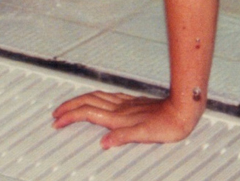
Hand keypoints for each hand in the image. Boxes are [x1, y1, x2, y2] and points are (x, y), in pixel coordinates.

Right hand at [52, 91, 198, 148]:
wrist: (183, 109)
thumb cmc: (167, 124)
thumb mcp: (144, 135)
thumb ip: (122, 137)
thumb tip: (104, 142)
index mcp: (118, 117)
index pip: (87, 113)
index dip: (70, 116)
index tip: (58, 122)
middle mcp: (120, 108)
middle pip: (87, 102)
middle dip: (69, 106)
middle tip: (56, 113)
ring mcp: (126, 104)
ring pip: (96, 97)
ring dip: (79, 100)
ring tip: (70, 105)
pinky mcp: (133, 102)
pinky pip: (107, 97)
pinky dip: (96, 98)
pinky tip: (99, 100)